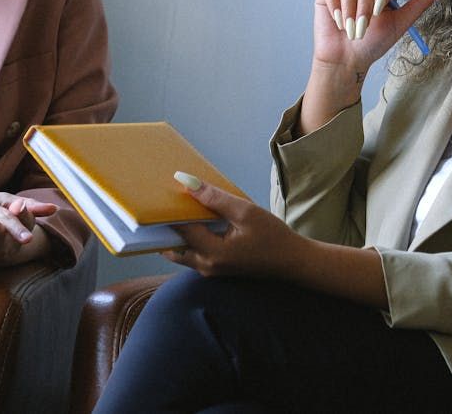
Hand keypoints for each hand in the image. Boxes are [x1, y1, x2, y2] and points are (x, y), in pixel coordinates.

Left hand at [162, 173, 307, 278]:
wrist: (292, 261)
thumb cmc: (273, 237)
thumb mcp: (246, 212)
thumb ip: (214, 197)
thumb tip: (185, 181)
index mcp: (213, 253)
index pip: (179, 229)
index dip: (167, 209)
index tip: (158, 192)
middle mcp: (206, 266)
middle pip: (171, 245)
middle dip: (165, 225)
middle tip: (161, 202)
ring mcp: (209, 270)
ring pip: (180, 250)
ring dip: (177, 231)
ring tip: (178, 207)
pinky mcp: (214, 269)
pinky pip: (191, 252)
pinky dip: (189, 237)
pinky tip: (195, 218)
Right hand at [300, 0, 442, 135]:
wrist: (348, 60)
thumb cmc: (373, 44)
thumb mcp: (399, 25)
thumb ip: (417, 6)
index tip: (380, 9)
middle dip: (364, 9)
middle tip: (363, 29)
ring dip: (349, 11)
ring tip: (349, 30)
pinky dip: (334, 5)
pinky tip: (337, 21)